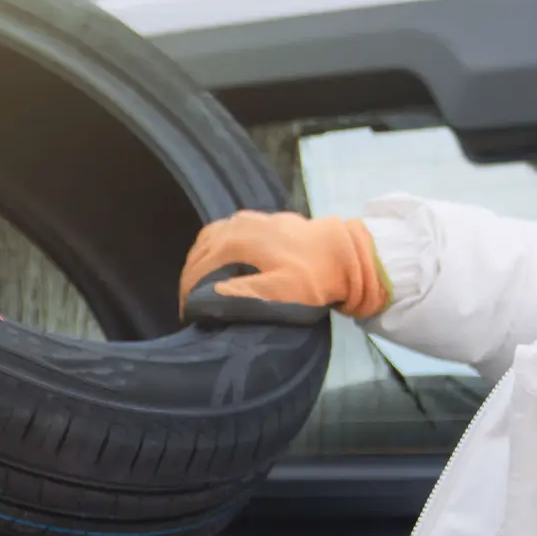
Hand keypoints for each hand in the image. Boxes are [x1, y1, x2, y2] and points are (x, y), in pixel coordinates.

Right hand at [177, 211, 390, 321]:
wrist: (347, 252)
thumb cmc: (313, 277)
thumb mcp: (279, 293)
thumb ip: (241, 295)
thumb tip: (205, 298)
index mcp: (234, 242)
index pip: (198, 270)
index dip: (189, 295)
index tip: (189, 317)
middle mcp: (236, 224)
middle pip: (200, 253)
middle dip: (191, 279)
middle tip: (192, 305)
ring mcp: (248, 218)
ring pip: (209, 239)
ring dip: (200, 262)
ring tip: (201, 286)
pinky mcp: (260, 218)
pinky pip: (225, 231)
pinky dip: (214, 248)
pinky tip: (221, 261)